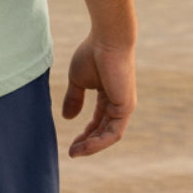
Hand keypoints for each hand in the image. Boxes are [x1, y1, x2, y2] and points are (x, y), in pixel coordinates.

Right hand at [62, 34, 135, 157]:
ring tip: (75, 152)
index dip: (85, 133)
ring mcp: (124, 106)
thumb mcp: (77, 80)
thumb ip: (74, 99)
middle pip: (103, 130)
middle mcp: (119, 103)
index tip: (71, 143)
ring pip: (109, 135)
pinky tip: (85, 145)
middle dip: (87, 143)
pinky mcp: (125, 107)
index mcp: (108, 95)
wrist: (106, 40)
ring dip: (92, 146)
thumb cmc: (92, 54)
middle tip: (72, 152)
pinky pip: (113, 132)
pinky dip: (99, 141)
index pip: (98, 120)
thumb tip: (67, 118)